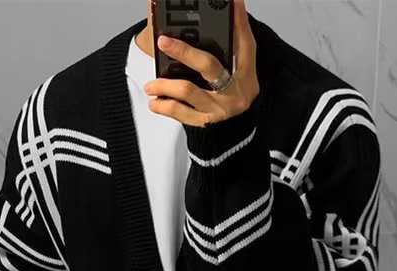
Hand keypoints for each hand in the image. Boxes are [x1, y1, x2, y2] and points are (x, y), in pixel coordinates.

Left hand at [144, 0, 258, 127]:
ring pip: (188, 91)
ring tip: (150, 84)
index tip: (230, 1)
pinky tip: (155, 103)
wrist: (236, 132)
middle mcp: (234, 93)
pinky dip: (165, 107)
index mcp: (246, 75)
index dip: (238, 23)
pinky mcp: (206, 123)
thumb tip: (233, 5)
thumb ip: (236, 41)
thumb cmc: (234, 96)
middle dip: (184, 51)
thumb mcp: (241, 70)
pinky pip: (181, 114)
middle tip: (163, 41)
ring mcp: (219, 109)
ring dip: (165, 85)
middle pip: (208, 66)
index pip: (244, 45)